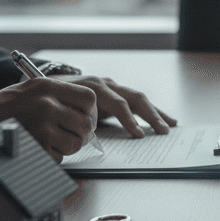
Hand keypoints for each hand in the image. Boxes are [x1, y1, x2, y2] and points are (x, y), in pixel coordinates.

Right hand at [0, 77, 100, 160]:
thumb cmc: (1, 108)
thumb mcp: (31, 90)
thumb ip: (58, 97)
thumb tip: (88, 113)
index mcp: (47, 86)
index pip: (89, 97)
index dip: (90, 111)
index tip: (84, 118)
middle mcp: (47, 103)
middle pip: (86, 124)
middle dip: (80, 133)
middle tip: (69, 134)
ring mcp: (41, 125)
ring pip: (76, 143)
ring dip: (67, 147)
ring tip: (49, 140)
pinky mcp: (35, 146)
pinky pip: (59, 157)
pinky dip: (51, 157)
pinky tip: (36, 147)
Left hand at [62, 76, 176, 137]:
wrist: (48, 84)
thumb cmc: (54, 100)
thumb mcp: (61, 109)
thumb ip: (75, 120)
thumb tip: (90, 136)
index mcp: (94, 88)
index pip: (118, 103)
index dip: (128, 120)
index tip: (138, 135)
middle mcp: (107, 84)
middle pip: (135, 98)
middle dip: (151, 116)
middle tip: (162, 131)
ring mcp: (113, 87)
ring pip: (140, 99)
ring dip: (156, 113)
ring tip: (171, 126)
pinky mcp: (117, 92)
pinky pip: (138, 102)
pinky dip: (152, 111)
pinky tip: (166, 119)